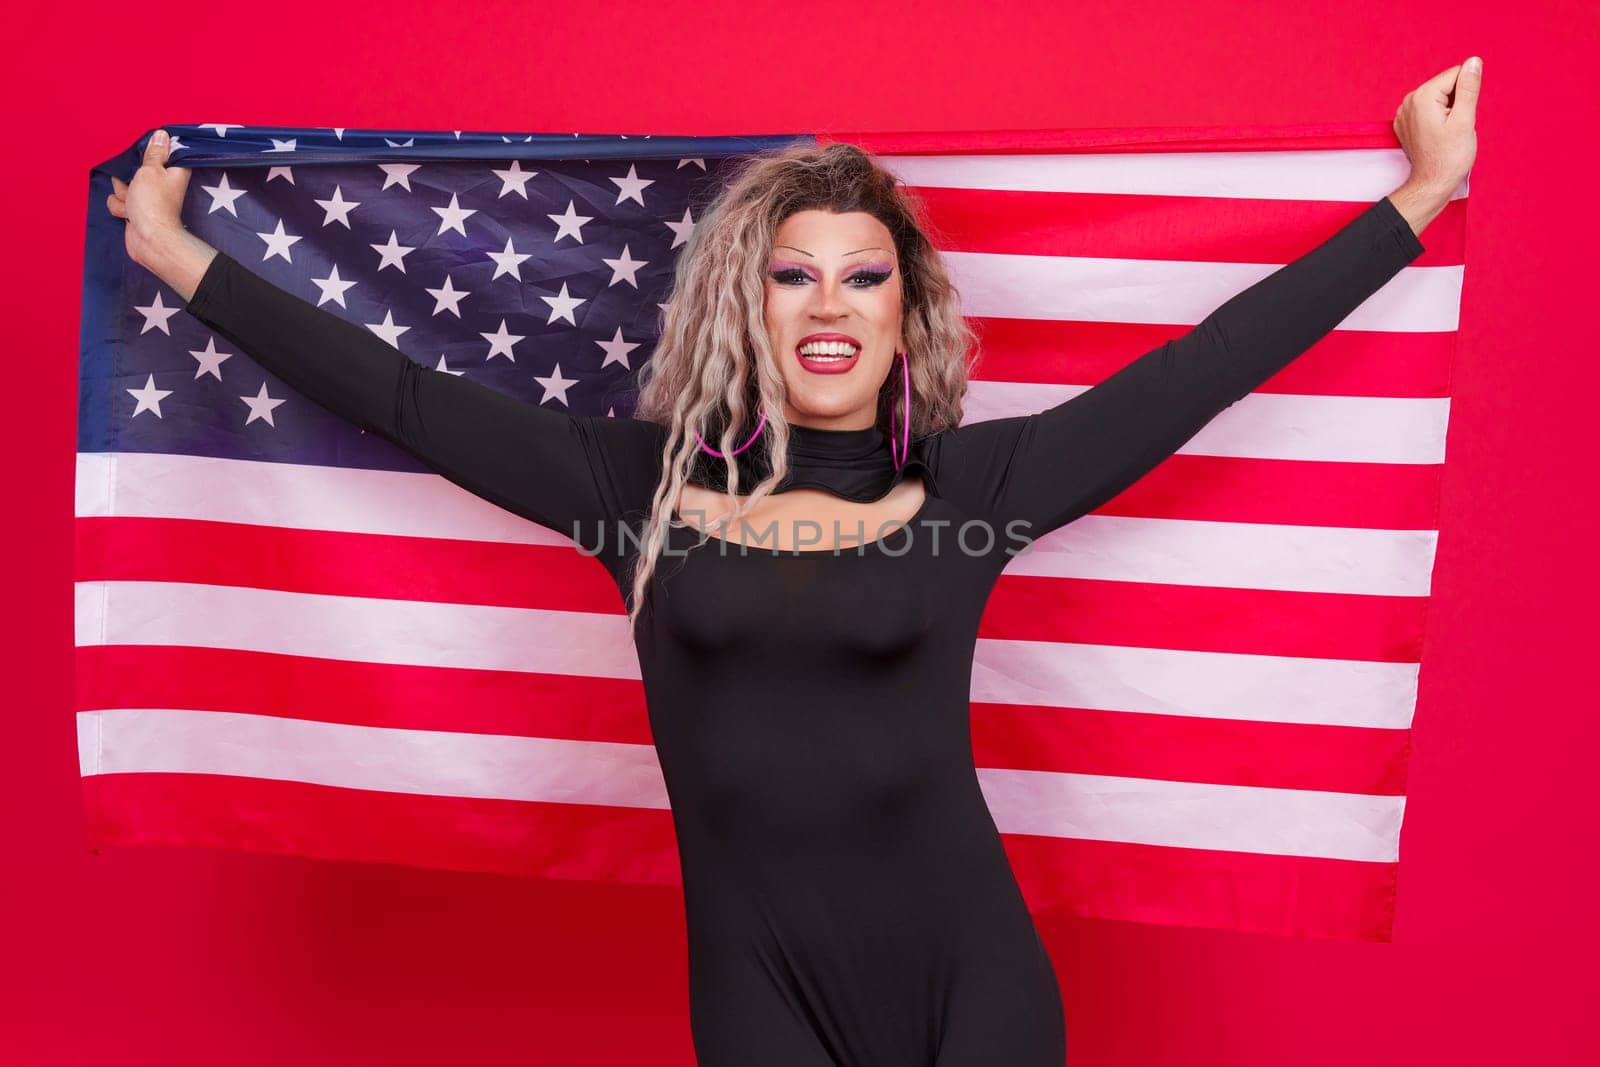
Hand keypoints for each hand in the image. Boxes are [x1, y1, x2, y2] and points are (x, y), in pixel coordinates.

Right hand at [105, 129, 192, 268]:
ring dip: (123, 194)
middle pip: (137, 169)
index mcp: (174, 172)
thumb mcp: (151, 170)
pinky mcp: (136, 211)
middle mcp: (162, 185)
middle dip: (129, 177)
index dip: (150, 154)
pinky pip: (119, 201)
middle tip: (136, 184)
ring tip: (133, 203)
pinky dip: (120, 208)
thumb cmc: (153, 204)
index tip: (146, 158)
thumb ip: (154, 153)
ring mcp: (148, 198)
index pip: (162, 154)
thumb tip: (162, 135)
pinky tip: (128, 214)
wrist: (148, 239)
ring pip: (123, 185)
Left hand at [1393, 57, 1480, 197]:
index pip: (1456, 74)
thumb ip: (1469, 87)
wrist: (1432, 184)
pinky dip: (1438, 119)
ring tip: (1446, 133)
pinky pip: (1429, 110)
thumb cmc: (1449, 158)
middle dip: (1457, 102)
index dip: (1466, 94)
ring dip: (1449, 111)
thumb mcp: (1465, 119)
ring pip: (1439, 98)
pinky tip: (1437, 136)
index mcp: (1422, 97)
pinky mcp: (1406, 123)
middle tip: (1454, 127)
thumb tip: (1474, 61)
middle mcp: (1408, 101)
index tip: (1460, 117)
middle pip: (1446, 85)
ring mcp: (1404, 113)